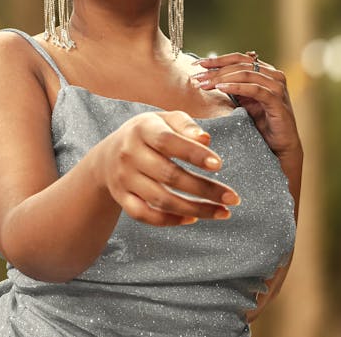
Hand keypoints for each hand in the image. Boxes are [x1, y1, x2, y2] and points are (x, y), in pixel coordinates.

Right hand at [94, 110, 239, 225]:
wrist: (108, 154)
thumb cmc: (148, 133)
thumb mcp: (164, 119)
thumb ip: (185, 125)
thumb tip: (205, 140)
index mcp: (142, 129)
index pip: (169, 141)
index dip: (194, 153)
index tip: (220, 164)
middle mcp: (130, 153)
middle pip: (169, 175)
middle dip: (204, 189)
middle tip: (232, 198)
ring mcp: (124, 178)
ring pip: (161, 199)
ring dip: (195, 209)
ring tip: (222, 212)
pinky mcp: (122, 198)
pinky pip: (145, 215)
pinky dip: (170, 220)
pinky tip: (193, 218)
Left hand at [191, 52, 300, 157]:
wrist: (279, 145)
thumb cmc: (261, 122)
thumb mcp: (244, 100)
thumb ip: (233, 85)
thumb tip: (209, 74)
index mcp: (265, 71)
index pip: (239, 58)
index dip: (217, 59)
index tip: (198, 63)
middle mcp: (273, 75)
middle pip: (240, 65)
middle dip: (216, 70)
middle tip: (197, 76)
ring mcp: (277, 87)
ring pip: (246, 74)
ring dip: (222, 78)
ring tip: (205, 84)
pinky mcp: (277, 101)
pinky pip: (254, 90)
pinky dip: (236, 87)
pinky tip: (221, 88)